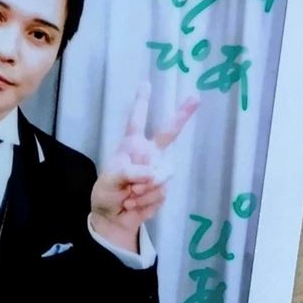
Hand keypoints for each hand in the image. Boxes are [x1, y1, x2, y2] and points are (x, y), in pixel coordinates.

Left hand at [90, 81, 198, 251]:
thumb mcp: (110, 181)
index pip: (136, 121)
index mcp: (131, 146)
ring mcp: (158, 170)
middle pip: (169, 133)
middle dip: (182, 115)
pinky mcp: (163, 188)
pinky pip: (160, 194)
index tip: (145, 84)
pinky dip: (145, 202)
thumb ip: (130, 174)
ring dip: (143, 191)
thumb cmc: (107, 194)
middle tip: (195, 97)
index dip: (141, 103)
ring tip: (129, 195)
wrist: (114, 218)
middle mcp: (148, 154)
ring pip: (161, 176)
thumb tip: (152, 174)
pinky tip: (134, 204)